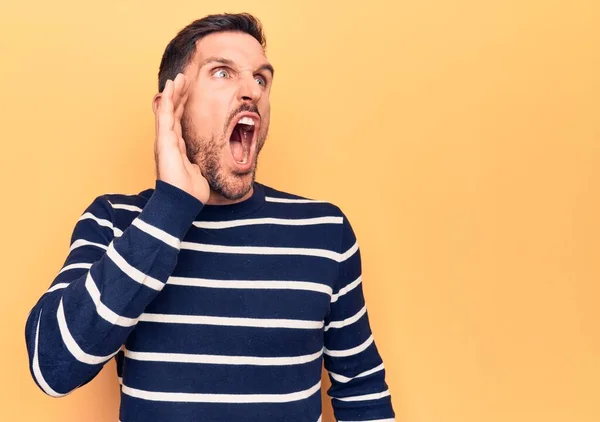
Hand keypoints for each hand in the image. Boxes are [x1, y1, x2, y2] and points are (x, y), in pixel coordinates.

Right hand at [154, 73, 209, 203]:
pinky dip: (167, 101)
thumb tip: (198, 163)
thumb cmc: (189, 192)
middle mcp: (168, 142)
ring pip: (167, 110)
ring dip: (173, 93)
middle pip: (172, 112)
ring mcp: (165, 140)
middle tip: (184, 78)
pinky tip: (170, 88)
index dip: (182, 106)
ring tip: (178, 78)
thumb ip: (195, 163)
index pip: (179, 121)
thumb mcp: (197, 171)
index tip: (188, 92)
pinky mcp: (164, 140)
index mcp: (176, 147)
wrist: (182, 201)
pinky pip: (164, 116)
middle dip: (178, 95)